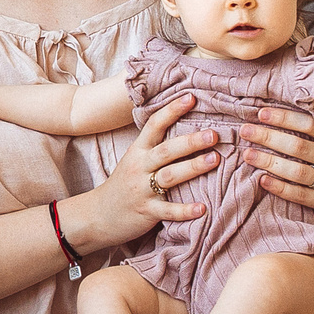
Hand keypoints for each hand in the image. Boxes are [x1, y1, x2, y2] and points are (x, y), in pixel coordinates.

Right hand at [64, 98, 221, 252]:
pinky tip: (203, 207)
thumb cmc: (123, 185)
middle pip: (166, 151)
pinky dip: (185, 210)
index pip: (154, 125)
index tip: (191, 98)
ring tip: (215, 159)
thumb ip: (155, 146)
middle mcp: (139, 167)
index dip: (171, 111)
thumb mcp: (134, 160)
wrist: (98, 215)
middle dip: (190, 141)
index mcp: (138, 151)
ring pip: (169, 176)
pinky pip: (168, 211)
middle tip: (213, 134)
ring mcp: (142, 190)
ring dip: (192, 167)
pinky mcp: (146, 212)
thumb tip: (187, 127)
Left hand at [243, 107, 313, 220]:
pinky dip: (280, 187)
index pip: (309, 124)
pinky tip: (262, 180)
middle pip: (298, 146)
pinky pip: (301, 195)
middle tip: (245, 130)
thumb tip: (289, 103)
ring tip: (247, 154)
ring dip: (269, 161)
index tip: (260, 112)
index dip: (284, 117)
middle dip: (268, 137)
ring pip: (297, 171)